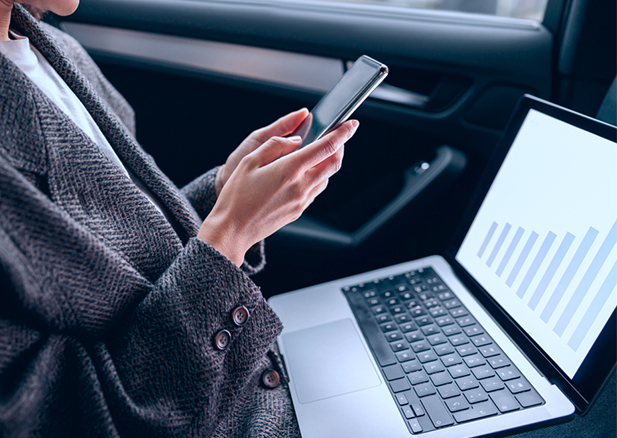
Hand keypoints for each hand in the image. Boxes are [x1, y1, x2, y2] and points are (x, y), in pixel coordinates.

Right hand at [198, 119, 358, 265]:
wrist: (233, 230)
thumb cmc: (236, 197)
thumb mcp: (249, 160)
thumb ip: (276, 145)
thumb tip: (296, 140)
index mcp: (290, 169)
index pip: (326, 147)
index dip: (342, 134)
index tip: (351, 125)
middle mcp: (301, 186)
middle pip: (334, 163)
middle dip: (339, 147)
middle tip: (335, 137)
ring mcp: (302, 201)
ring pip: (327, 177)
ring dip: (328, 163)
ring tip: (317, 154)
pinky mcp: (299, 211)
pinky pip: (316, 190)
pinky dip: (318, 177)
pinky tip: (305, 173)